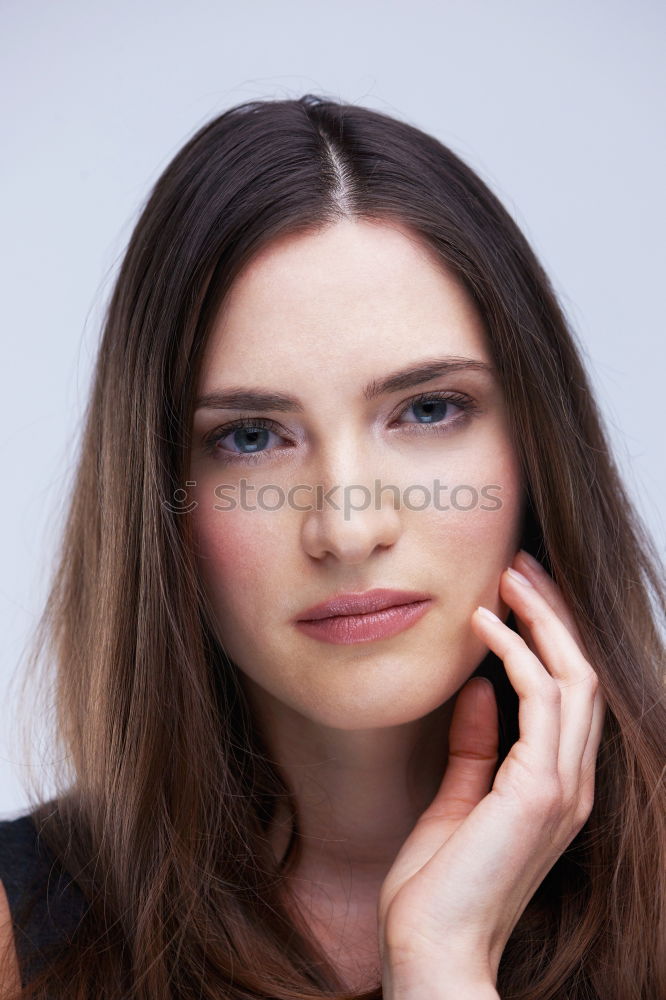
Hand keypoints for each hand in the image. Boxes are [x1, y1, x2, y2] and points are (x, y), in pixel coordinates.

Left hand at [378, 548, 606, 992]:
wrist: (432, 953)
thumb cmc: (438, 887)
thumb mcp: (458, 800)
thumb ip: (476, 746)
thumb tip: (480, 687)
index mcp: (555, 788)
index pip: (567, 695)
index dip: (550, 638)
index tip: (515, 595)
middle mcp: (572, 784)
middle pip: (581, 674)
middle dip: (553, 615)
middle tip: (518, 567)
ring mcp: (563, 788)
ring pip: (573, 677)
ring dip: (542, 620)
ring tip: (506, 579)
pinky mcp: (540, 791)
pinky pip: (540, 699)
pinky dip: (516, 653)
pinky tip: (482, 625)